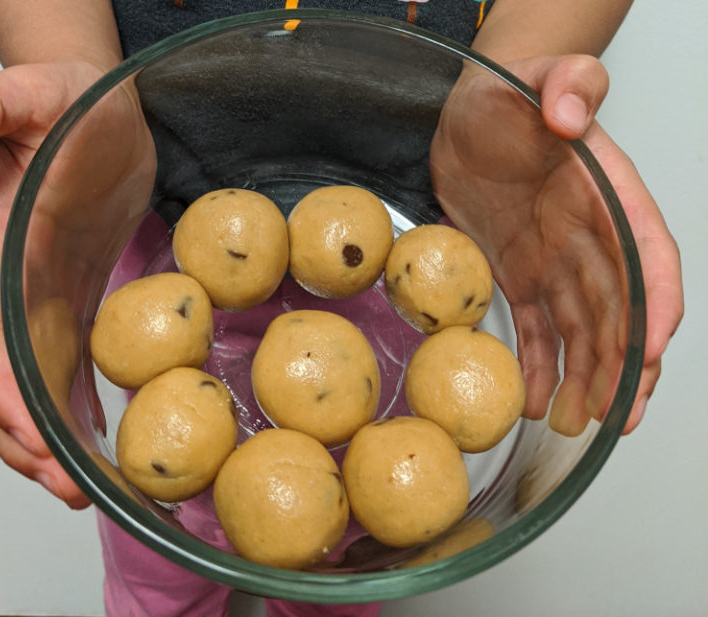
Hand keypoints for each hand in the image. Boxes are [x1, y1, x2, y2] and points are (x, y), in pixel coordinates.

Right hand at [0, 61, 155, 506]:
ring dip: (50, 437)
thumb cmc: (70, 100)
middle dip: (24, 434)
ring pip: (32, 381)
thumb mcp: (33, 92)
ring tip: (84, 487)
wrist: (102, 110)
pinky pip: (70, 364)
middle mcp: (4, 283)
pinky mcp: (73, 298)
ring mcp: (37, 295)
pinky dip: (78, 406)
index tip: (29, 431)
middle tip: (66, 485)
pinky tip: (97, 439)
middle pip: (2, 374)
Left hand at [430, 55, 682, 435]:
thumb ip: (568, 86)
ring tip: (577, 424)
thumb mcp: (537, 78)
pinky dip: (536, 365)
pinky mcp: (519, 276)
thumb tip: (574, 113)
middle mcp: (590, 240)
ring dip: (584, 379)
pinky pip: (533, 329)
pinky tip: (534, 400)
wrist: (469, 118)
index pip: (646, 258)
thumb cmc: (509, 96)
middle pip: (617, 311)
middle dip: (621, 365)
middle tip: (616, 416)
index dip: (652, 305)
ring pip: (580, 332)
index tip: (648, 350)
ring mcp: (555, 264)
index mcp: (608, 200)